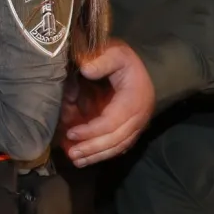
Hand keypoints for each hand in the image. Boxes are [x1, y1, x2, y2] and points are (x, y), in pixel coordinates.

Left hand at [60, 40, 156, 166]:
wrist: (142, 68)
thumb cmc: (124, 60)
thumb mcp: (115, 52)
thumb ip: (102, 60)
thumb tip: (86, 69)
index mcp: (134, 99)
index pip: (112, 121)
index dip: (91, 130)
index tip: (71, 132)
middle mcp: (139, 117)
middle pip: (116, 139)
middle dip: (92, 148)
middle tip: (70, 153)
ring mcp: (137, 125)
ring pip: (117, 147)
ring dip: (96, 156)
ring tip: (75, 160)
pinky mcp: (131, 130)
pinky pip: (118, 146)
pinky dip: (102, 154)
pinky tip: (85, 159)